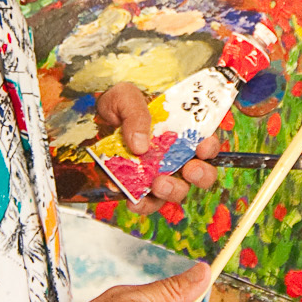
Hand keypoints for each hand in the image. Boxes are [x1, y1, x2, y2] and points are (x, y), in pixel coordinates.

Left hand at [93, 80, 220, 215]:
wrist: (92, 116)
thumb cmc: (117, 103)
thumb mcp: (125, 96)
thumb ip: (135, 114)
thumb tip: (141, 146)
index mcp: (181, 131)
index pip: (206, 142)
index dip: (210, 146)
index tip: (203, 146)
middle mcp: (176, 156)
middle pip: (201, 173)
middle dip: (201, 174)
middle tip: (190, 169)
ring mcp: (159, 174)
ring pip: (177, 191)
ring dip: (173, 191)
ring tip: (158, 184)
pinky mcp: (140, 188)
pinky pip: (148, 203)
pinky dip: (143, 204)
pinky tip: (133, 199)